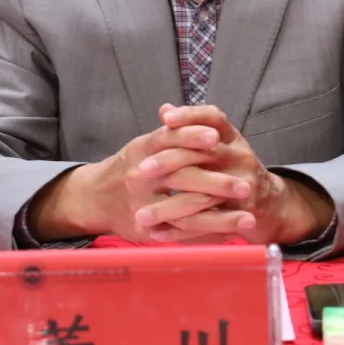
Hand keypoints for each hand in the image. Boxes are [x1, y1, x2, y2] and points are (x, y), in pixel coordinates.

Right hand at [27, 109, 251, 242]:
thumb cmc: (129, 167)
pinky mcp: (147, 230)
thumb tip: (177, 109)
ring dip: (220, 217)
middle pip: (181, 178)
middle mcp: (141, 176)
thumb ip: (168, 132)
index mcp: (142, 149)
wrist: (95, 198)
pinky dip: (207, 235)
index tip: (217, 139)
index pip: (169, 138)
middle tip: (245, 187)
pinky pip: (181, 234)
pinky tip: (231, 235)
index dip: (192, 136)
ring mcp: (142, 205)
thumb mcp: (144, 145)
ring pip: (185, 212)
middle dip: (216, 183)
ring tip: (248, 219)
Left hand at [133, 104, 334, 244]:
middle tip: (142, 171)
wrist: (272, 204)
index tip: (165, 120)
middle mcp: (241, 157)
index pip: (213, 117)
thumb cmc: (235, 170)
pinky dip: (180, 232)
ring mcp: (244, 185)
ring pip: (201, 196)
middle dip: (169, 162)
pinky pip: (206, 224)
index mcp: (232, 138)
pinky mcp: (243, 214)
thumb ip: (191, 130)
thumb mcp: (220, 146)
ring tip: (142, 215)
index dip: (190, 115)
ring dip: (168, 207)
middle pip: (204, 154)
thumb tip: (164, 109)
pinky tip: (158, 233)